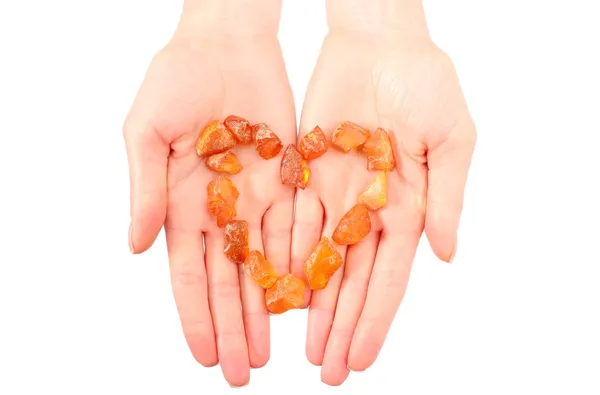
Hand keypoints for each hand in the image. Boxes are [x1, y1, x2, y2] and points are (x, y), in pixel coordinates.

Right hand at [123, 1, 294, 385]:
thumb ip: (146, 188)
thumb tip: (136, 247)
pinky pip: (297, 229)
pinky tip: (304, 299)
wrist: (226, 43)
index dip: (195, 316)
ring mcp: (257, 198)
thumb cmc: (176, 79)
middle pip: (228, 280)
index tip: (204, 355)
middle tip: (242, 372)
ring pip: (264, 265)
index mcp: (182, 203)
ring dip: (266, 309)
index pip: (188, 273)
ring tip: (271, 351)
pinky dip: (300, 264)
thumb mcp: (148, 132)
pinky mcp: (290, 180)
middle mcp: (221, 210)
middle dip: (233, 327)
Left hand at [290, 5, 475, 384]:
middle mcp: (368, 209)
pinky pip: (291, 221)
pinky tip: (275, 291)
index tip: (361, 358)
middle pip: (350, 281)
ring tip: (299, 346)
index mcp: (407, 206)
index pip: (389, 277)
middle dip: (339, 327)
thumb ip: (447, 196)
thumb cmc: (426, 83)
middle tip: (326, 370)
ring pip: (317, 261)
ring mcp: (335, 193)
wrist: (379, 41)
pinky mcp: (304, 172)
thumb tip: (446, 255)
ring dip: (309, 305)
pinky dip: (283, 256)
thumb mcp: (452, 137)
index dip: (374, 320)